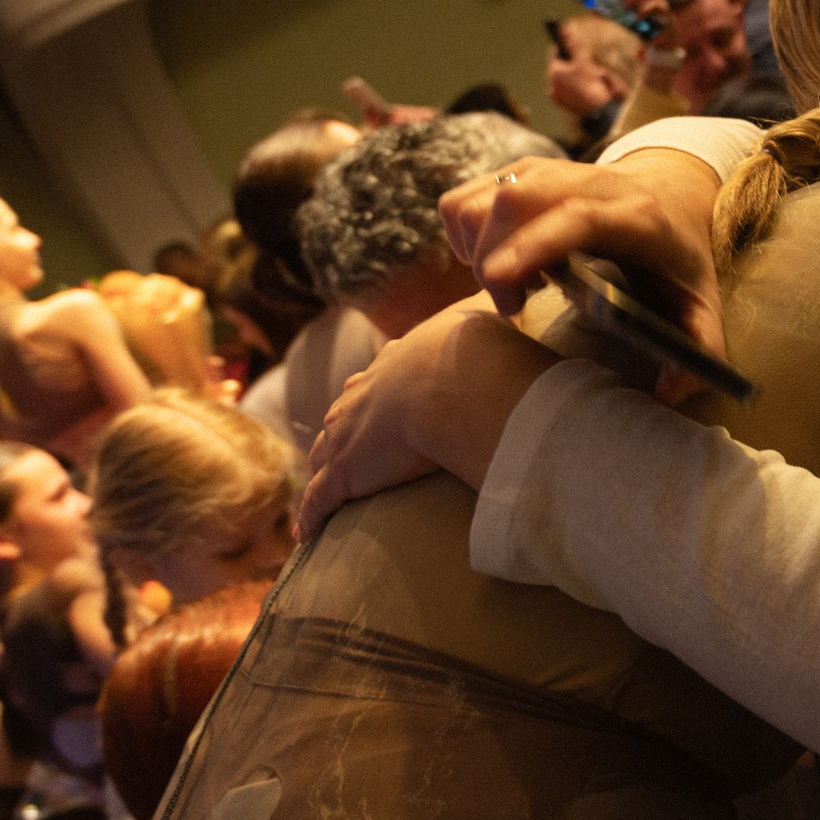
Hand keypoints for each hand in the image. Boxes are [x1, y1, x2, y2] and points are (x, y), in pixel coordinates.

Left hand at [297, 303, 560, 538]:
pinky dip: (310, 514)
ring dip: (323, 468)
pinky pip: (320, 499)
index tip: (370, 394)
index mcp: (396, 365)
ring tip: (324, 481)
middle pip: (344, 415)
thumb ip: (494, 303)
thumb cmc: (474, 350)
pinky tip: (305, 533)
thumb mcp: (482, 317)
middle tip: (340, 441)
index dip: (373, 390)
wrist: (452, 380)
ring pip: (326, 455)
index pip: (377, 380)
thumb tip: (514, 286)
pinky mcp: (345, 473)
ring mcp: (350, 435)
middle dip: (341, 427)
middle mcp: (365, 397)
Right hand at [438, 153, 725, 402]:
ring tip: (517, 282)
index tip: (502, 285)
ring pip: (482, 199)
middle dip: (495, 261)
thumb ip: (700, 348)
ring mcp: (550, 172)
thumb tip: (671, 390)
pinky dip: (464, 235)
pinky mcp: (519, 173)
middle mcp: (590, 184)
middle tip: (517, 305)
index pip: (577, 216)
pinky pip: (464, 199)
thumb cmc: (679, 259)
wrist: (669, 193)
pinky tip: (501, 259)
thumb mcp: (703, 304)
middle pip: (515, 202)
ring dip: (478, 250)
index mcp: (637, 216)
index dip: (533, 246)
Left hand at [609, 0, 679, 56]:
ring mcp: (661, 3)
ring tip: (626, 9)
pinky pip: (657, 8)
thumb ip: (610, 10)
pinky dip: (645, 12)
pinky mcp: (666, 14)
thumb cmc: (641, 22)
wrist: (660, 37)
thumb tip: (590, 8)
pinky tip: (637, 18)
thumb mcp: (624, 16)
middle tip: (617, 0)